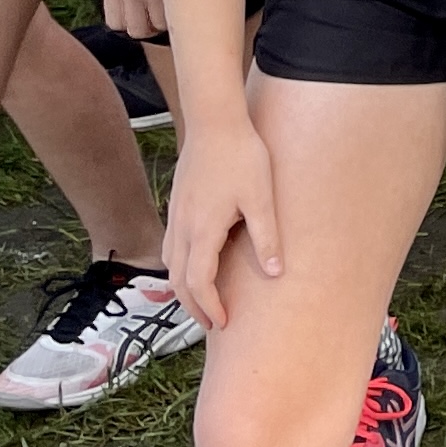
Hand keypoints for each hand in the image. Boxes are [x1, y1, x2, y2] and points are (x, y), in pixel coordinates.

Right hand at [165, 115, 282, 331]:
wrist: (215, 122)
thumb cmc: (242, 157)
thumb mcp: (261, 198)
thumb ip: (266, 237)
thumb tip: (275, 274)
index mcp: (203, 230)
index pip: (199, 282)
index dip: (209, 307)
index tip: (224, 323)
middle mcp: (183, 227)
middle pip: (178, 280)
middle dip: (193, 306)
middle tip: (213, 324)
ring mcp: (176, 215)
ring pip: (170, 264)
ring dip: (184, 288)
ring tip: (204, 301)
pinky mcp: (178, 205)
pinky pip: (171, 246)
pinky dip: (179, 267)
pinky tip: (196, 265)